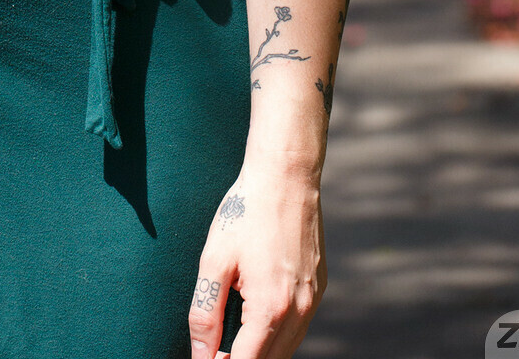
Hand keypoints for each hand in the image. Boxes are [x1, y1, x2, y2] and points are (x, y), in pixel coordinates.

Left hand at [188, 165, 325, 358]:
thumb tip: (200, 354)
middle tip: (213, 350)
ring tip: (230, 340)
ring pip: (286, 349)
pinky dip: (277, 334)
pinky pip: (297, 328)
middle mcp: (298, 312)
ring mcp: (312, 302)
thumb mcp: (214, 260)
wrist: (285, 176)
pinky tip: (255, 318)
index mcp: (270, 309)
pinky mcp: (318, 289)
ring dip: (259, 351)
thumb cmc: (245, 213)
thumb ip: (205, 313)